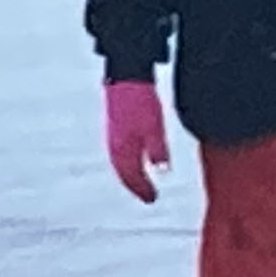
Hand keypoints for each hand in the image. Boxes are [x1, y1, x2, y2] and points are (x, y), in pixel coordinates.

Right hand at [104, 79, 169, 202]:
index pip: (132, 176)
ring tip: (142, 184)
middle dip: (136, 186)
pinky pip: (119, 153)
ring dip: (131, 176)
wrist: (127, 78)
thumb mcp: (154, 128)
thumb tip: (163, 171)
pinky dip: (127, 163)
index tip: (152, 199)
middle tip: (148, 196)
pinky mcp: (115, 127)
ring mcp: (112, 136)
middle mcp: (114, 146)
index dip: (142, 189)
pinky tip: (135, 161)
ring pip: (120, 163)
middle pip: (124, 172)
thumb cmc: (141, 102)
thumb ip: (158, 151)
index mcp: (123, 149)